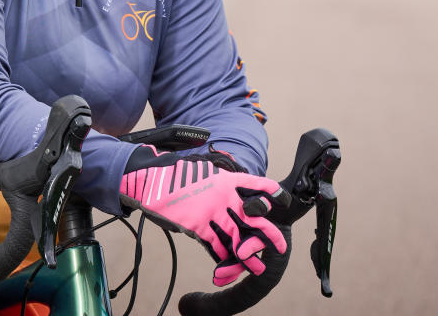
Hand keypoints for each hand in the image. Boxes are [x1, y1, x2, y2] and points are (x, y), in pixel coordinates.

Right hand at [119, 146, 288, 284]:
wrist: (154, 181)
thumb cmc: (177, 174)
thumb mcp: (205, 170)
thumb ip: (221, 179)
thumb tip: (234, 189)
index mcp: (227, 179)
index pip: (256, 184)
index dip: (271, 192)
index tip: (283, 200)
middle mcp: (224, 195)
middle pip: (254, 218)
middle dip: (269, 235)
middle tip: (280, 246)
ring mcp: (212, 211)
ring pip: (237, 237)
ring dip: (248, 255)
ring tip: (257, 267)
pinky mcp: (199, 225)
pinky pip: (216, 244)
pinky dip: (223, 255)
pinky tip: (227, 261)